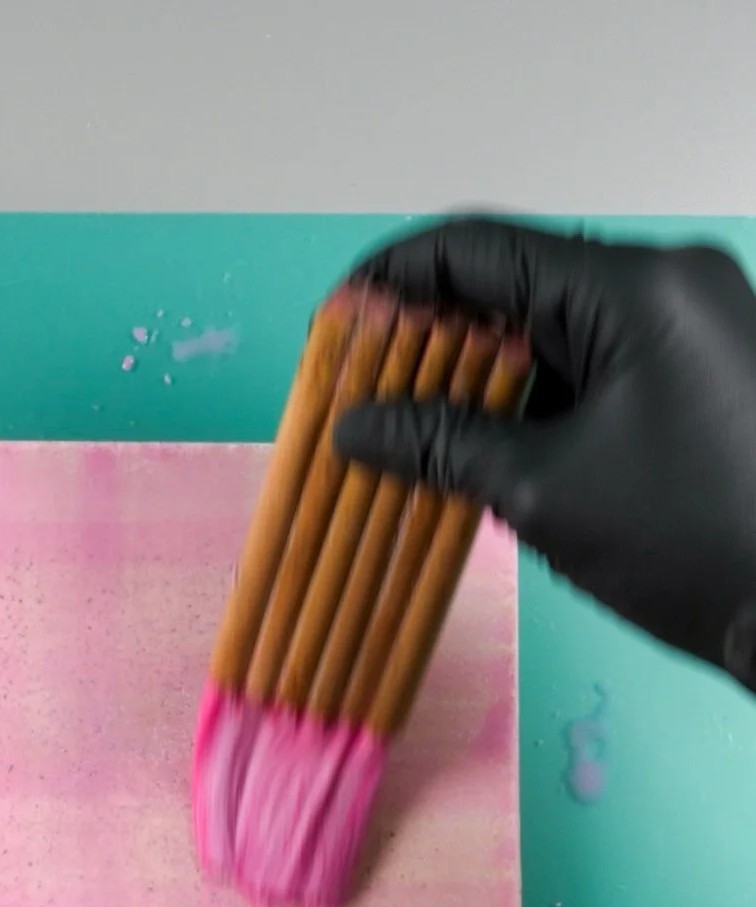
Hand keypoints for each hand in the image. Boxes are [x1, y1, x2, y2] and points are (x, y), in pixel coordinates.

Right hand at [333, 215, 755, 687]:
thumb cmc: (688, 542)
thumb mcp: (545, 490)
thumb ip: (440, 444)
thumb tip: (352, 426)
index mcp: (634, 289)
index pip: (482, 250)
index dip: (392, 281)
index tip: (332, 323)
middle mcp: (664, 286)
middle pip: (511, 285)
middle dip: (423, 337)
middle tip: (354, 388)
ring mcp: (683, 328)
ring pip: (544, 330)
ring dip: (466, 375)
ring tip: (396, 424)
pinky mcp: (689, 373)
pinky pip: (583, 364)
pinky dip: (518, 399)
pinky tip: (463, 442)